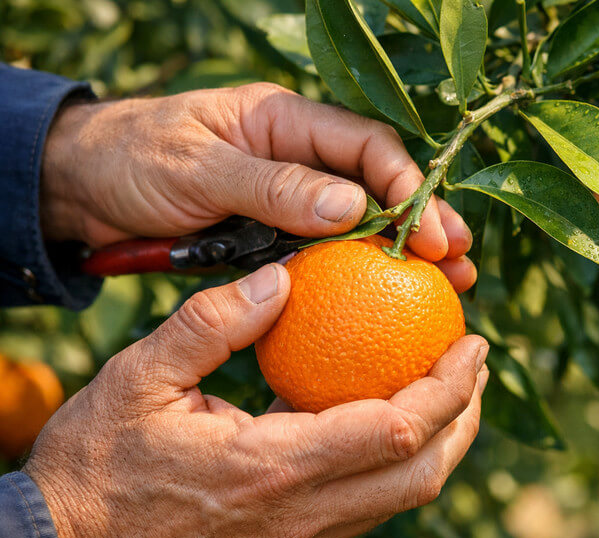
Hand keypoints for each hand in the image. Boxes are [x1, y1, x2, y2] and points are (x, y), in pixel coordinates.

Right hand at [24, 263, 488, 537]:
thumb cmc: (97, 463)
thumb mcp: (139, 376)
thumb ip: (215, 323)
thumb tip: (284, 278)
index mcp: (272, 468)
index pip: (397, 429)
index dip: (449, 387)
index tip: (473, 343)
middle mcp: (300, 515)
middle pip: (421, 474)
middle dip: (465, 417)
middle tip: (474, 363)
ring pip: (402, 498)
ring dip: (441, 443)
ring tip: (448, 390)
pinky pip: (367, 507)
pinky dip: (398, 464)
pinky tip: (387, 422)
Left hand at [39, 83, 475, 291]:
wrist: (84, 187)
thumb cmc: (134, 159)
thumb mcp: (199, 166)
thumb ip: (272, 184)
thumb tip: (352, 207)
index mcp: (286, 120)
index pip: (366, 145)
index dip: (407, 185)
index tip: (429, 231)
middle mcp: (300, 156)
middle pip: (379, 185)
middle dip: (424, 221)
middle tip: (459, 262)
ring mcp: (291, 197)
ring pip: (363, 224)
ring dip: (403, 255)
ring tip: (447, 286)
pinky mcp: (277, 234)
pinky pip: (328, 254)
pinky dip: (360, 275)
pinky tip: (387, 301)